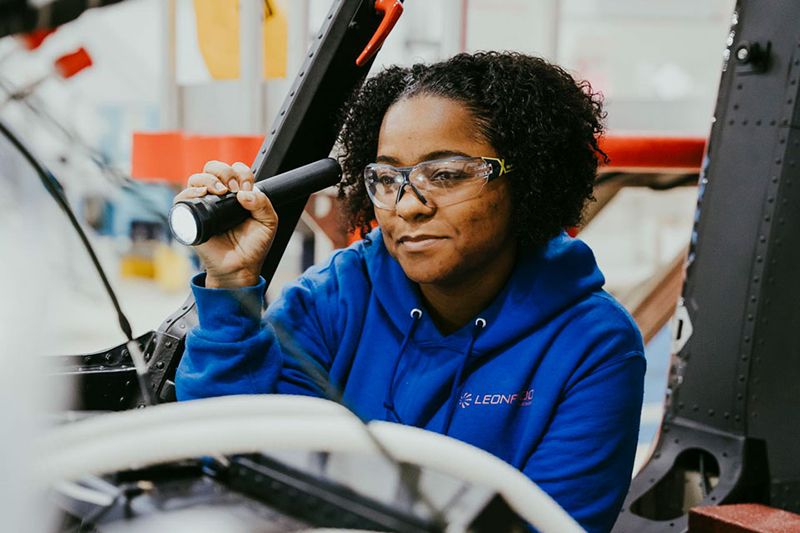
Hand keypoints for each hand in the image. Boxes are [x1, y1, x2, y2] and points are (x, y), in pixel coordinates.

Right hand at [173, 161, 277, 288]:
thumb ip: (263, 203)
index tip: (247, 188)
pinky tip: (202, 195)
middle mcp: (219, 197)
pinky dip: (190, 191)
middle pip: (213, 168)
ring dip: (209, 179)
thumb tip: (244, 193)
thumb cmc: (253, 247)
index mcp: (237, 194)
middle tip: (233, 189)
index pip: (235, 170)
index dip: (242, 173)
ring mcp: (204, 206)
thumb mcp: (268, 222)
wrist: (240, 267)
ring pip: (197, 178)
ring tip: (221, 192)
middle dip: (224, 172)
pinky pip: (182, 198)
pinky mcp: (190, 217)